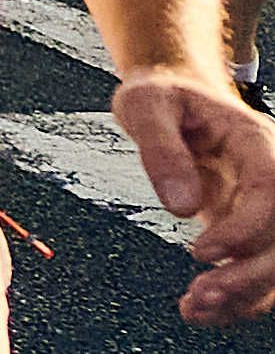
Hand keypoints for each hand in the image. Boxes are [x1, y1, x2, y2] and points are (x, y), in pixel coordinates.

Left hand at [113, 73, 274, 318]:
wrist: (177, 96)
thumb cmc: (162, 97)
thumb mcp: (146, 105)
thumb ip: (160, 149)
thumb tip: (180, 207)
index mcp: (257, 142)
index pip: (271, 192)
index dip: (245, 229)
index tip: (200, 251)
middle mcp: (273, 178)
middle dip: (249, 275)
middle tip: (202, 294)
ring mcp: (267, 208)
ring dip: (245, 296)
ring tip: (195, 309)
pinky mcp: (252, 229)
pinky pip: (259, 272)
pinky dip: (237, 298)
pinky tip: (201, 311)